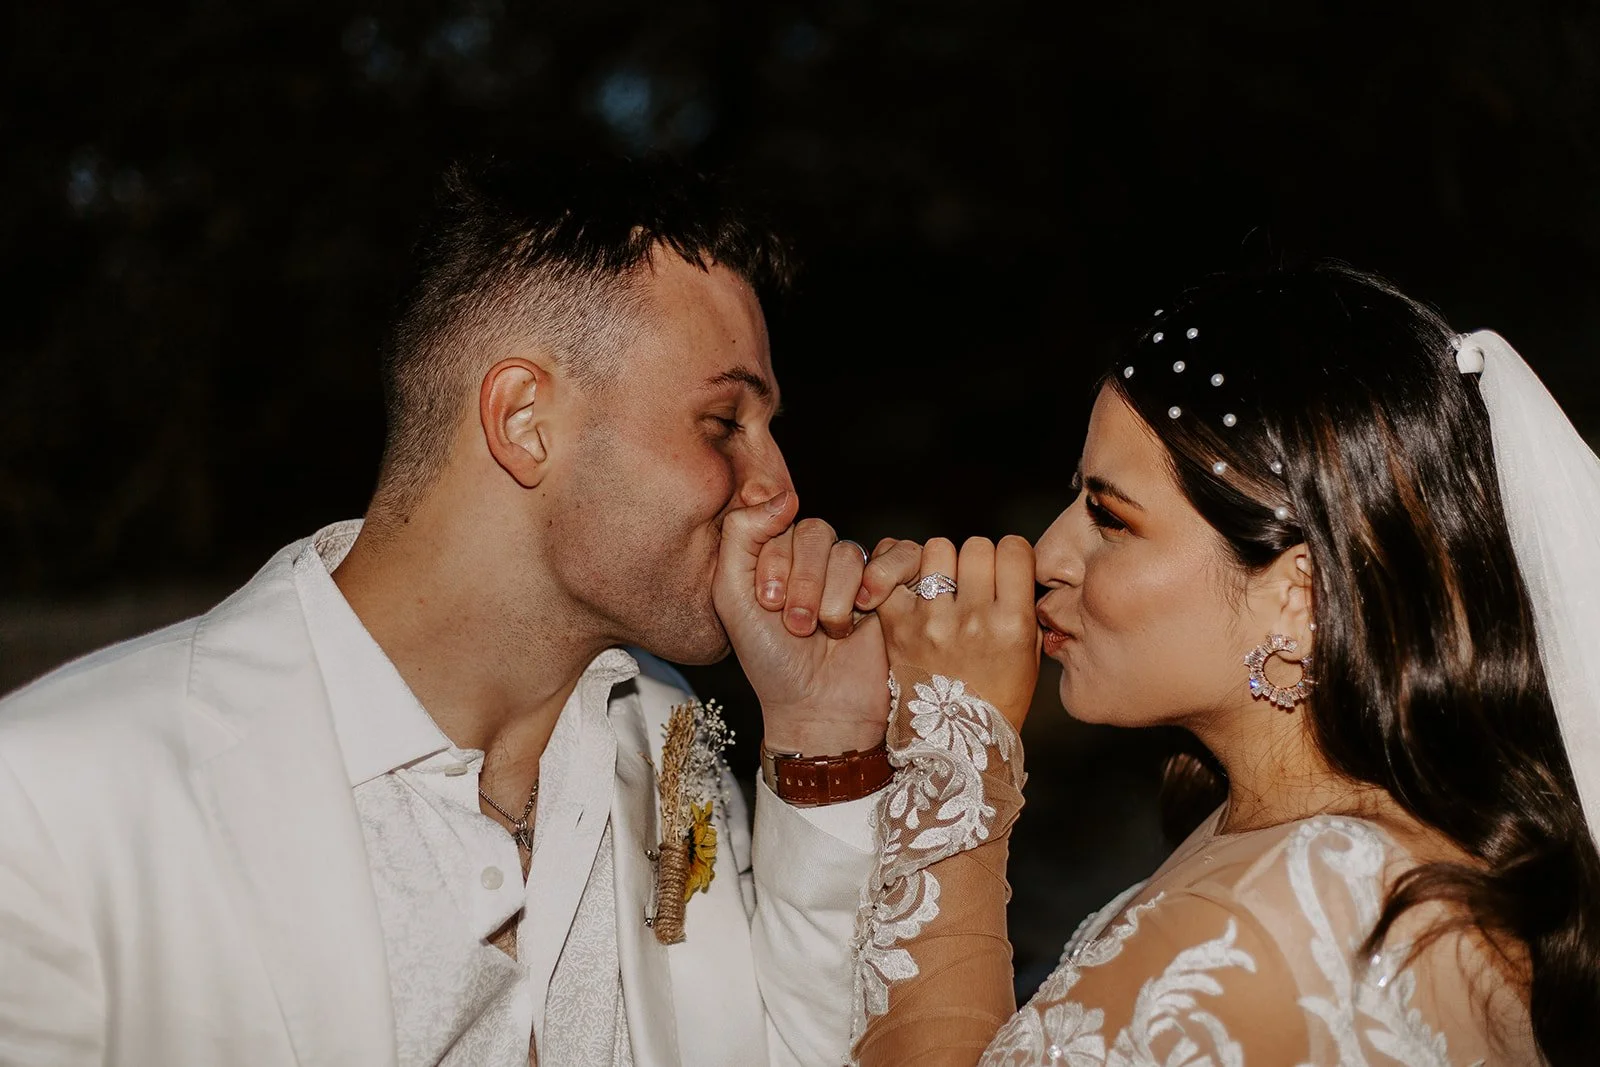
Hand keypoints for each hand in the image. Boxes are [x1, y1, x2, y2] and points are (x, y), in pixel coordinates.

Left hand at [713, 493, 921, 754]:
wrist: (819, 710)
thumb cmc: (772, 661)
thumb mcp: (734, 599)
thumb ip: (742, 538)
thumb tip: (782, 494)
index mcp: (779, 555)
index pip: (781, 524)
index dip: (776, 564)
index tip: (768, 605)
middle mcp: (818, 559)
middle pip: (816, 533)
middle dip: (805, 584)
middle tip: (798, 625)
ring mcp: (859, 572)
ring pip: (851, 551)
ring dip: (836, 598)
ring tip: (830, 631)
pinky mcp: (896, 587)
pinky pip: (900, 553)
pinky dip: (883, 578)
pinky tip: (869, 609)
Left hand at [878, 536, 1041, 730]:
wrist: (956, 746)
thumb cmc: (998, 701)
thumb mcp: (1029, 655)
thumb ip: (1023, 607)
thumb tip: (1014, 567)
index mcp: (1013, 623)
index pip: (1013, 548)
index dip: (1010, 555)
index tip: (1005, 569)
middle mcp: (974, 618)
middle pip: (975, 545)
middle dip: (977, 559)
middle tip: (973, 582)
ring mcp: (934, 622)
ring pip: (936, 549)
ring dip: (941, 563)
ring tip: (943, 588)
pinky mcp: (899, 627)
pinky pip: (895, 576)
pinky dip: (900, 578)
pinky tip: (909, 592)